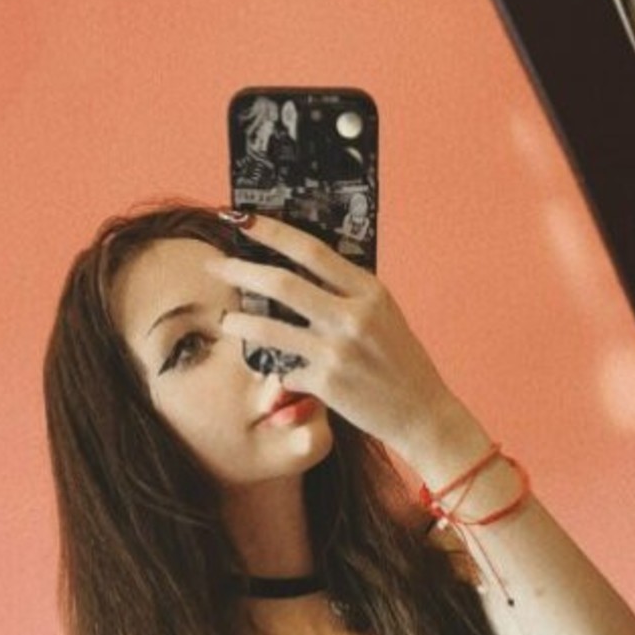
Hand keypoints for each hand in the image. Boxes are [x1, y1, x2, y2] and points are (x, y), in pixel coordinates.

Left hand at [216, 214, 467, 466]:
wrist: (422, 413)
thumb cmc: (401, 361)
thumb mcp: (384, 314)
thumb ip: (348, 291)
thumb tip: (300, 268)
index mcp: (369, 291)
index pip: (310, 250)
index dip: (271, 232)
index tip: (242, 220)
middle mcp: (352, 317)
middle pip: (281, 283)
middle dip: (239, 270)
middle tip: (213, 265)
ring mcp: (337, 351)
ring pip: (271, 329)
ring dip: (240, 323)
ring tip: (224, 321)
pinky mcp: (326, 384)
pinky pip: (286, 371)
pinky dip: (281, 372)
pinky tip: (283, 375)